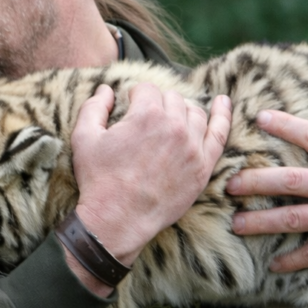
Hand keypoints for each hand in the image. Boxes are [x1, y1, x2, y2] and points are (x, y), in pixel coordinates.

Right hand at [71, 84, 231, 271]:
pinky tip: (223, 102)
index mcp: (146, 114)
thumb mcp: (84, 138)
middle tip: (145, 122)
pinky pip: (220, 133)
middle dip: (157, 104)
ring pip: (194, 112)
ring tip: (170, 120)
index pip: (146, 89)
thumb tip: (106, 89)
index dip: (134, 97)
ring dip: (181, 111)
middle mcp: (174, 126)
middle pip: (171, 98)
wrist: (118, 219)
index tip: (129, 107)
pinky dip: (223, 114)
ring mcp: (193, 146)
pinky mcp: (203, 166)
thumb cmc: (99, 180)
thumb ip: (94, 107)